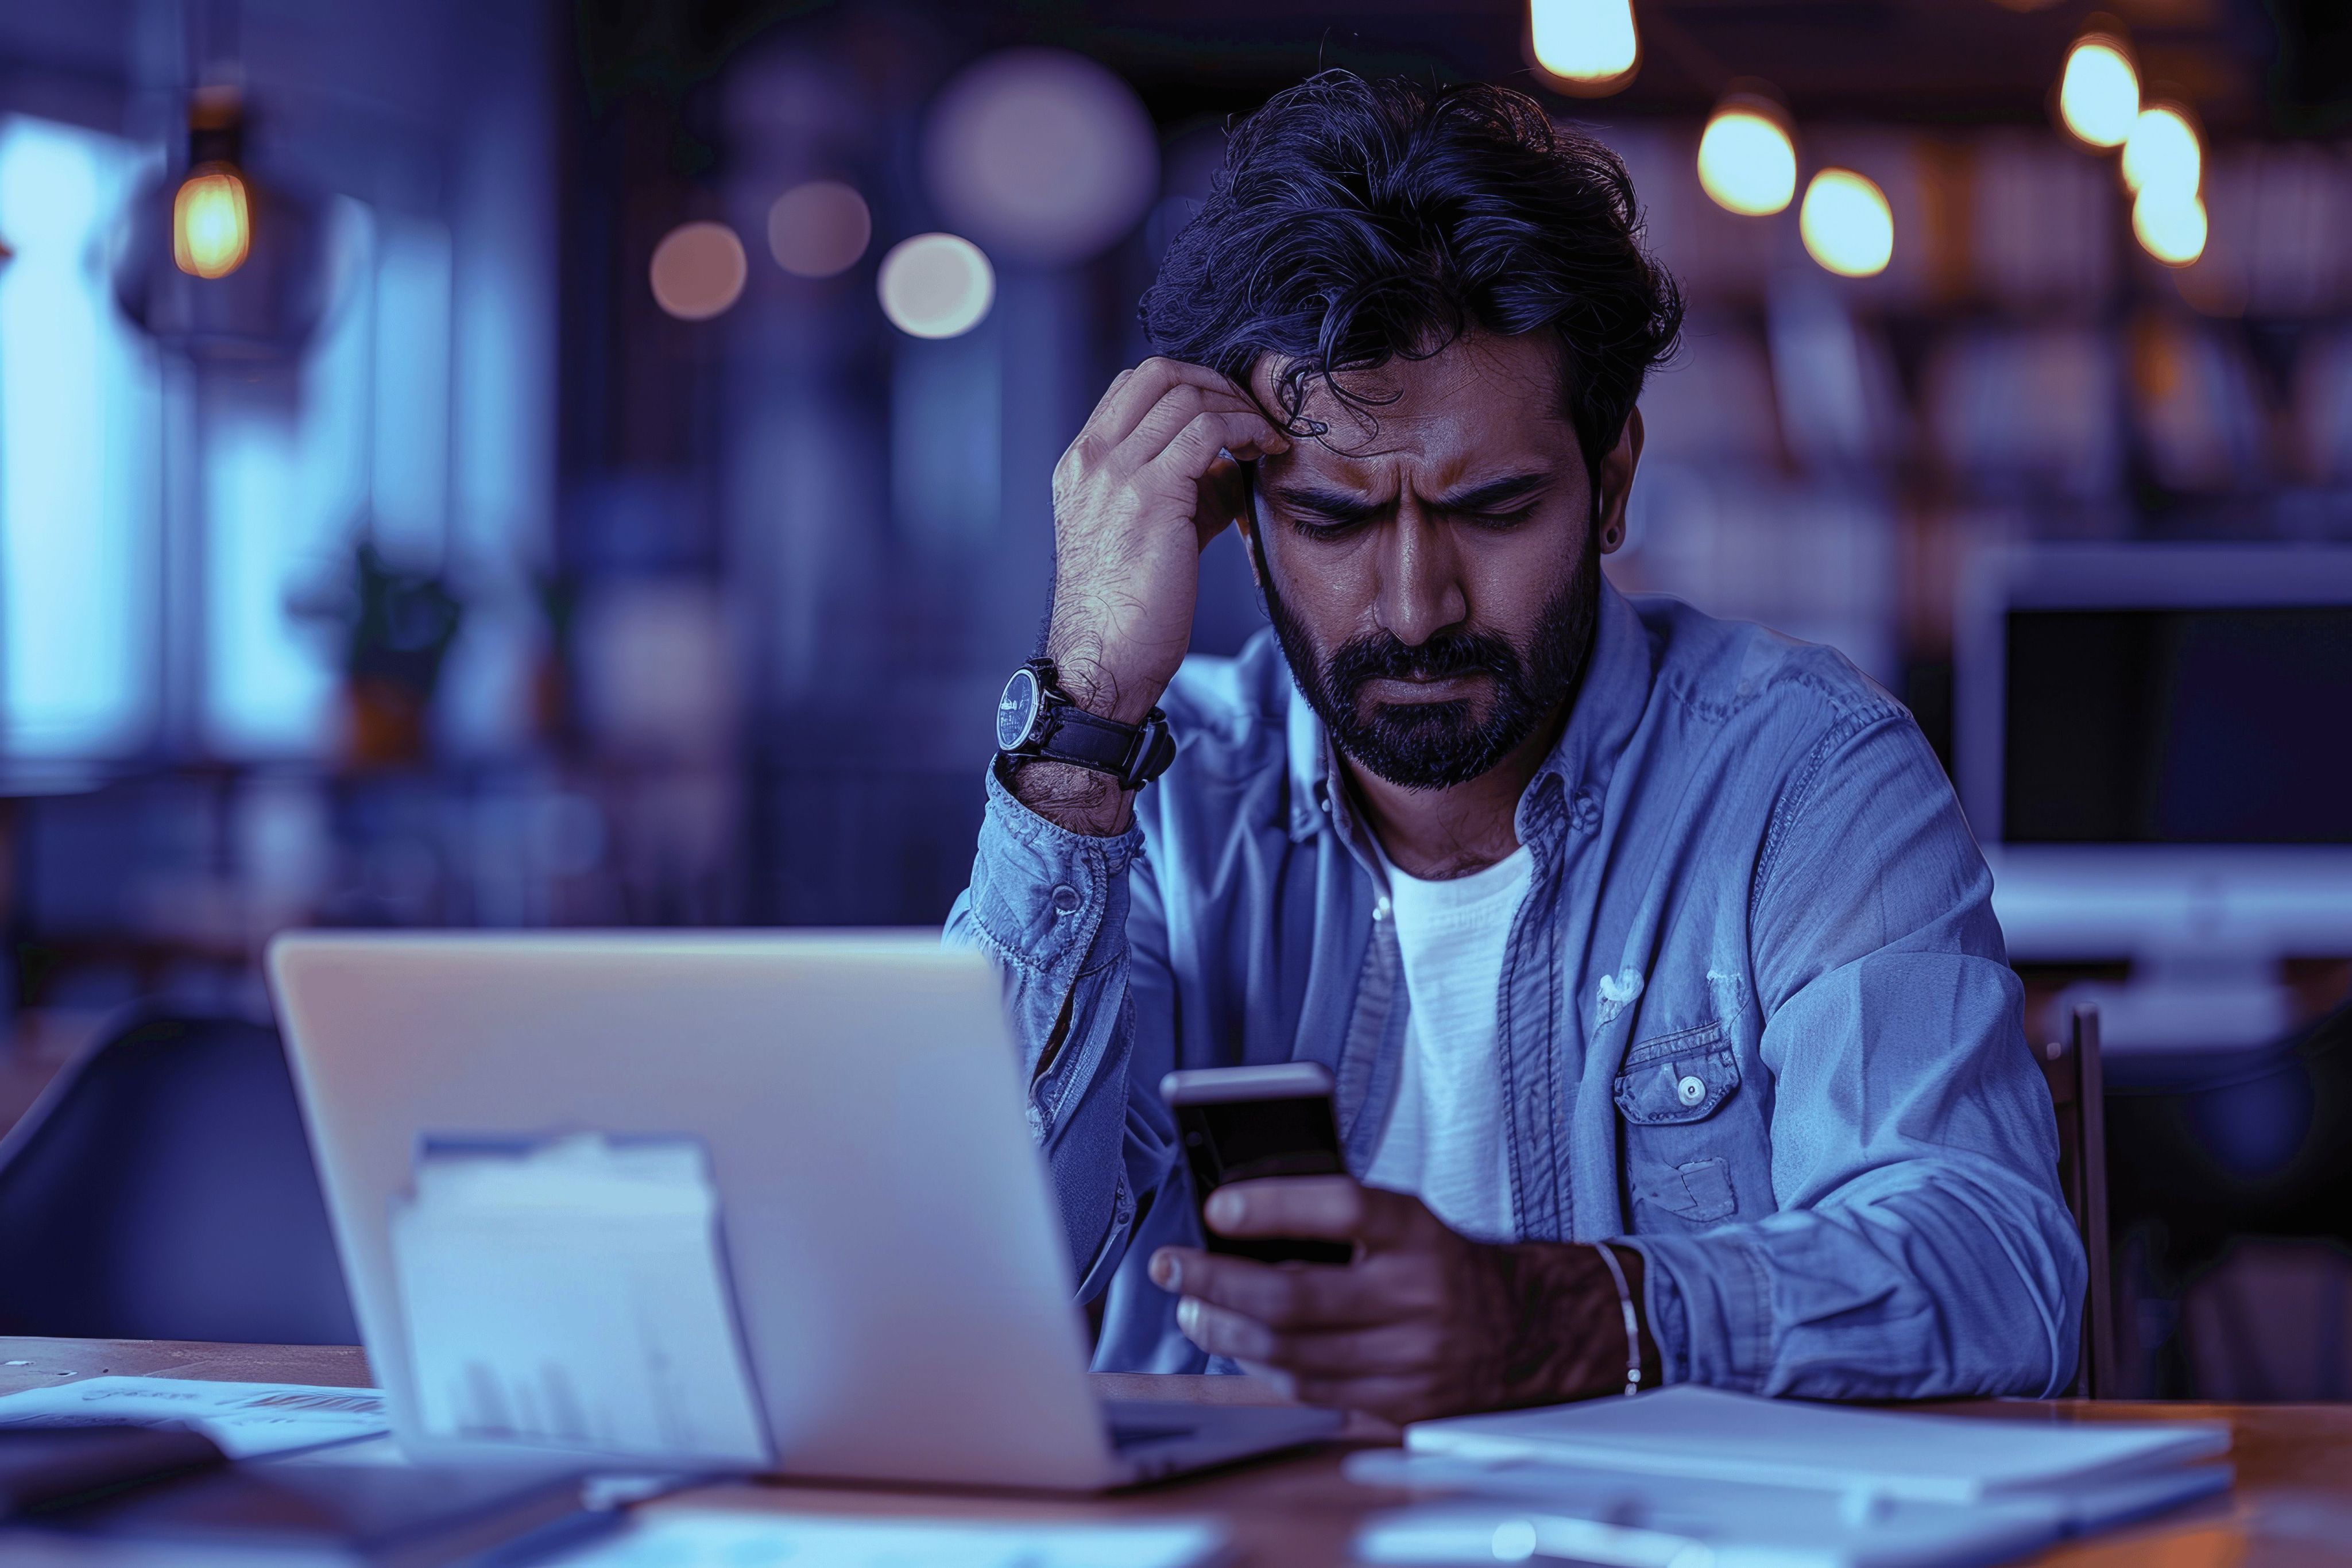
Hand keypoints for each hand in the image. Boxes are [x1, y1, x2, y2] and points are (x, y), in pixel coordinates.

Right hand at [1044, 359, 1290, 725]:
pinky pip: (1208, 430)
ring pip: (1187, 394)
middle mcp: (1091, 459)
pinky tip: (1265, 453)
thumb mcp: (1147, 532)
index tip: (1229, 412)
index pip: (1134, 386)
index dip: (1191, 384)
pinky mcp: (1151, 495)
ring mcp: (1115, 473)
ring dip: (1239, 408)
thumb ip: (1182, 489)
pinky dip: (1246, 430)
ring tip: (1266, 439)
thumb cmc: (1127, 611)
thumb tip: (1234, 463)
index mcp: (1080, 464)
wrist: (1102, 661)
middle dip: (1218, 383)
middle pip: (1159, 372)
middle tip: (1255, 416)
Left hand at [1147, 1176, 1651, 1423]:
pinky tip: (1238, 1343)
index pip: (1343, 1208)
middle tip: (1172, 1265)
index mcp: (1421, 1235)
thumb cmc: (1444, 1266)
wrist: (1530, 1333)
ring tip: (1192, 1306)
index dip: (1275, 1205)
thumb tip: (1237, 1220)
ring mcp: (1412, 1360)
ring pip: (1292, 1353)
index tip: (1218, 1204)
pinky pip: (1312, 1390)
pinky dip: (1263, 1366)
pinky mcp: (1401, 1406)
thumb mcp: (1407, 1226)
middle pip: (1296, 1297)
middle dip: (1216, 1281)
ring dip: (1225, 1329)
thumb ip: (1338, 1223)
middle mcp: (1420, 1298)